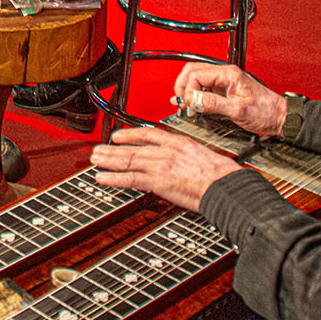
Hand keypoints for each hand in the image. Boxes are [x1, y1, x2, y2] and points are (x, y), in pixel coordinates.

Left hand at [91, 126, 243, 210]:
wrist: (225, 185)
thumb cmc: (221, 175)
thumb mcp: (203, 155)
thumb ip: (186, 156)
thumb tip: (182, 163)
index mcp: (177, 142)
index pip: (148, 134)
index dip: (130, 134)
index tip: (119, 135)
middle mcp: (165, 151)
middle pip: (133, 147)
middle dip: (113, 148)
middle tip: (98, 149)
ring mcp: (160, 165)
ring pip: (128, 160)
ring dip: (108, 160)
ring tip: (95, 160)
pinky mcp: (158, 181)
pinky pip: (130, 179)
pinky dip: (113, 178)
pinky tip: (102, 178)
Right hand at [172, 63, 286, 137]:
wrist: (279, 117)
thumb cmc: (265, 112)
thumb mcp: (237, 110)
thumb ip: (212, 103)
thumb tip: (192, 100)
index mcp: (228, 74)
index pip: (196, 75)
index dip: (188, 90)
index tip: (189, 105)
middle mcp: (225, 74)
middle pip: (193, 71)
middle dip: (183, 86)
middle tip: (182, 103)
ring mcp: (224, 80)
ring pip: (196, 78)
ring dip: (188, 90)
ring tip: (186, 105)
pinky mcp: (224, 89)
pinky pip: (204, 86)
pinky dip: (194, 94)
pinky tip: (192, 104)